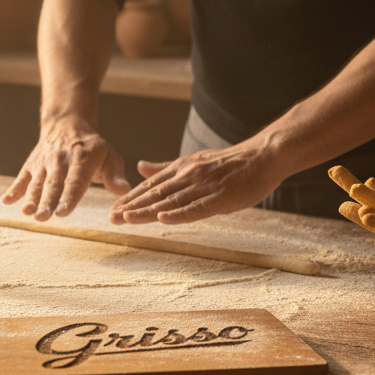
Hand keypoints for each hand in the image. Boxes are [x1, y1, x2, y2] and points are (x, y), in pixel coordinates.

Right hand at [2, 115, 130, 219]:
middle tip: (43, 218)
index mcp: (81, 160)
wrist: (66, 124)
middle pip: (53, 185)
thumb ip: (115, 175)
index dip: (68, 197)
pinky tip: (7, 201)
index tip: (62, 212)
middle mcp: (60, 161)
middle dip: (47, 202)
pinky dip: (14, 189)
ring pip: (37, 183)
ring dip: (31, 198)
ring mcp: (43, 163)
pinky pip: (22, 178)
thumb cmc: (92, 148)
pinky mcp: (31, 166)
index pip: (75, 182)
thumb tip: (124, 191)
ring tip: (27, 212)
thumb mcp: (109, 156)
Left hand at [108, 143, 285, 224]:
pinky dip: (179, 213)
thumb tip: (140, 167)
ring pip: (171, 201)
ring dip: (147, 211)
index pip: (150, 186)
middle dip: (131, 206)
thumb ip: (166, 167)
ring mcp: (204, 186)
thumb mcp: (194, 161)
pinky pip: (197, 208)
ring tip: (126, 219)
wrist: (264, 155)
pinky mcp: (221, 197)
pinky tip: (163, 218)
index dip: (131, 198)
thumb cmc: (230, 163)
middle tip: (110, 218)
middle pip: (155, 194)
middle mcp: (188, 176)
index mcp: (181, 169)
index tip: (113, 209)